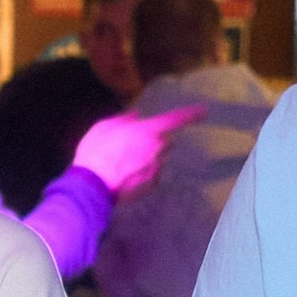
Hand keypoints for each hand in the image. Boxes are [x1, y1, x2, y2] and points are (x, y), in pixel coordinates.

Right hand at [70, 105, 207, 195]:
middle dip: (151, 140)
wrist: (92, 186)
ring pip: (156, 158)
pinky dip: (141, 173)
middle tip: (128, 144)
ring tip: (122, 162)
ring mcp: (156, 168)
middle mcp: (157, 149)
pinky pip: (150, 174)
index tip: (204, 110)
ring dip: (145, 157)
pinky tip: (124, 175)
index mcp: (147, 131)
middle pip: (163, 141)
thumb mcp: (104, 127)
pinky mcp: (151, 185)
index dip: (191, 113)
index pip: (175, 119)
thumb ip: (124, 120)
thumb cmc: (96, 152)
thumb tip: (136, 116)